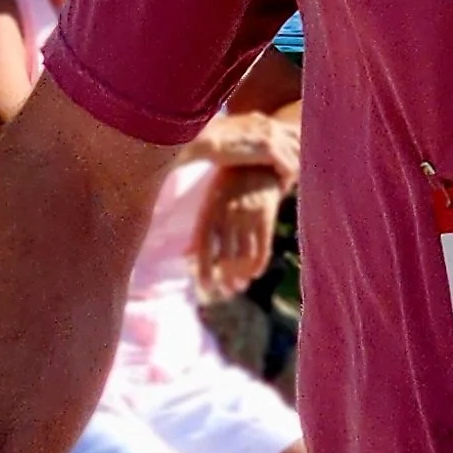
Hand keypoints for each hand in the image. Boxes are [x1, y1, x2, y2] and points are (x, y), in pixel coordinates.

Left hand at [198, 169, 282, 295]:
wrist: (258, 162)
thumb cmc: (228, 184)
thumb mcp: (209, 202)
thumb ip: (200, 230)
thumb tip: (186, 255)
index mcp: (210, 212)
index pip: (205, 248)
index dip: (205, 270)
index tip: (206, 287)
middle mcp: (228, 216)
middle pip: (226, 257)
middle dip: (226, 278)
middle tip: (227, 290)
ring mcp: (248, 217)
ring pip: (244, 257)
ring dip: (242, 276)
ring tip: (240, 285)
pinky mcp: (266, 217)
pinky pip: (263, 249)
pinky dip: (258, 265)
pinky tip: (254, 273)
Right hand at [204, 109, 300, 191]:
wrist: (201, 138)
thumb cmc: (208, 140)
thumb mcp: (231, 135)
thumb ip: (244, 139)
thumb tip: (242, 148)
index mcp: (262, 121)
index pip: (292, 132)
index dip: (294, 151)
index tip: (289, 168)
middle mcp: (270, 125)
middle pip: (300, 142)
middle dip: (299, 161)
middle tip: (292, 180)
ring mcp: (271, 136)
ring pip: (297, 156)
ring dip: (294, 173)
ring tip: (286, 186)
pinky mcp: (268, 150)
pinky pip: (289, 167)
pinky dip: (287, 180)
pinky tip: (281, 189)